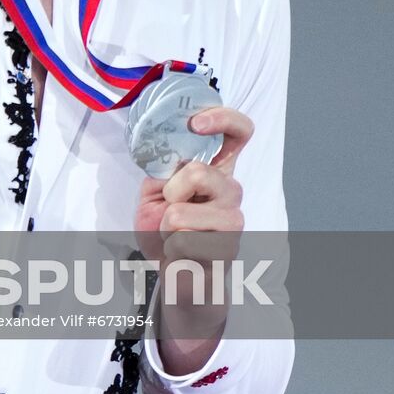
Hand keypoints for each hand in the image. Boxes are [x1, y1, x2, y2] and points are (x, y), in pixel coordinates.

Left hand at [134, 106, 251, 267]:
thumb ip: (163, 169)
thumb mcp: (155, 191)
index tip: (195, 124)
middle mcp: (231, 191)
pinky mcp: (227, 252)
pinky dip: (171, 249)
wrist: (176, 275)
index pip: (239, 132)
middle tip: (171, 210)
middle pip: (198, 171)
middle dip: (169, 193)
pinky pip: (183, 243)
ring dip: (165, 227)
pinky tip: (182, 254)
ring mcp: (234, 222)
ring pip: (181, 212)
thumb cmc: (166, 230)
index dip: (222, 118)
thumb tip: (166, 155)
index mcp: (216, 170)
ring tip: (175, 236)